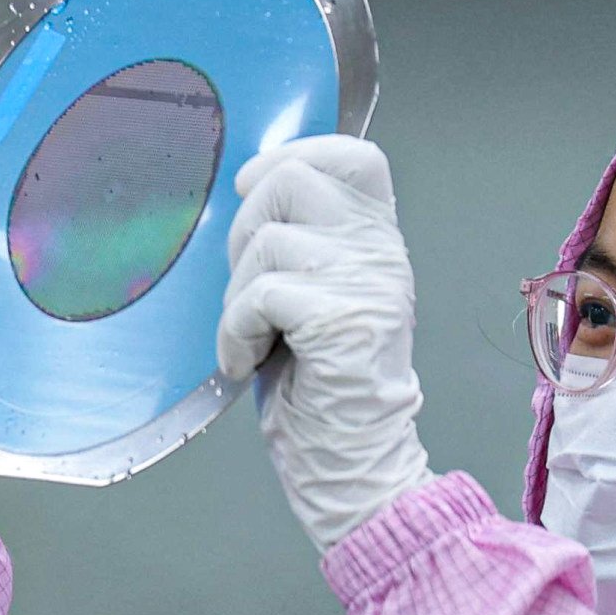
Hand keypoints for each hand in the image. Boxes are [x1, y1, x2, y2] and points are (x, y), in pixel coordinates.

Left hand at [220, 134, 431, 550]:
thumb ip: (303, 244)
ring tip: (252, 338)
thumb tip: (247, 195)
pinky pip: (257, 296)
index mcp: (377, 242)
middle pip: (294, 179)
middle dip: (245, 228)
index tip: (251, 186)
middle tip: (247, 288)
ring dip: (236, 295)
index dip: (296, 153)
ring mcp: (365, 284)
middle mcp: (381, 254)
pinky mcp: (339, 320)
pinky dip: (234, 333)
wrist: (353, 462)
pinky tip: (246, 362)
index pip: (354, 156)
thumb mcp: (317, 297)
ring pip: (265, 240)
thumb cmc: (322, 387)